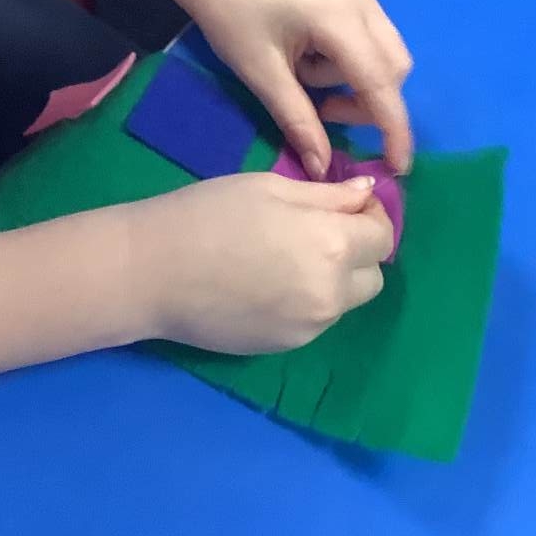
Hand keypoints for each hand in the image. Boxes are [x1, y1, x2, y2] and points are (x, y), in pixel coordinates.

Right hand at [129, 171, 393, 354]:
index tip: (345, 206)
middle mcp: (332, 293)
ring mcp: (310, 327)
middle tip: (315, 233)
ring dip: (332, 280)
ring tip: (283, 260)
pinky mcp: (286, 347)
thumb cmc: (208, 214)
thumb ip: (327, 195)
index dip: (370, 217)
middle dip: (356, 253)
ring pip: (344, 302)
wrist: (153, 271)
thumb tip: (367, 195)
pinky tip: (264, 285)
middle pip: (373, 277)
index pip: (382, 237)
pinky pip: (314, 321)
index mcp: (332, 245)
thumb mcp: (269, 188)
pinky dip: (304, 302)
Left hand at [177, 0, 413, 175]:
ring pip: (384, 48)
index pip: (380, 81)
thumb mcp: (261, 74)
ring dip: (355, 77)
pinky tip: (310, 53)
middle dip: (369, 101)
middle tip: (323, 112)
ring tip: (303, 73)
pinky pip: (369, 29)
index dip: (393, 128)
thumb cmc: (228, 14)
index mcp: (338, 16)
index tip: (397, 166)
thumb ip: (298, 120)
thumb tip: (322, 168)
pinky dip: (350, 54)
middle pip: (393, 65)